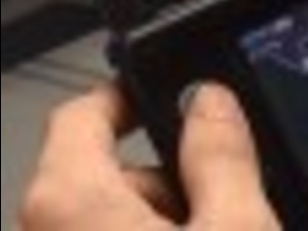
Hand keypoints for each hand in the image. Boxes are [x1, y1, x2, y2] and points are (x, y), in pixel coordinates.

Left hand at [20, 83, 279, 230]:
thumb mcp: (237, 230)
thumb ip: (223, 155)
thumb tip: (213, 104)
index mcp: (70, 203)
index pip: (82, 114)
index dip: (130, 94)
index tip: (170, 90)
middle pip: (107, 178)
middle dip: (173, 182)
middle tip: (230, 205)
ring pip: (116, 225)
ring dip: (171, 226)